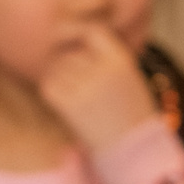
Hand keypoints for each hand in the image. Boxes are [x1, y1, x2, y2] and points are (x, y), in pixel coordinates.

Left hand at [38, 22, 163, 154]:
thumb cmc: (132, 114)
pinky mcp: (68, 103)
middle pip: (70, 50)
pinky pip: (48, 83)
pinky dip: (52, 89)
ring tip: (78, 96)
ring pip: (57, 66)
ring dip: (61, 76)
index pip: (92, 30)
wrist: (135, 152)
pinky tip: (66, 102)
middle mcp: (102, 69)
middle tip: (83, 84)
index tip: (77, 44)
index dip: (81, 34)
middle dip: (71, 62)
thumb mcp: (130, 76)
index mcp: (121, 60)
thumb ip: (106, 56)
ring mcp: (84, 86)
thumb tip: (70, 35)